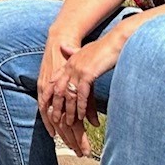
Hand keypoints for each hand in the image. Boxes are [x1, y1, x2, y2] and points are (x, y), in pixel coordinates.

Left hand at [38, 25, 124, 154]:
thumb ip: (73, 53)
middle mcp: (70, 66)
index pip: (54, 82)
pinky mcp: (88, 73)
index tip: (48, 110)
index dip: (50, 97)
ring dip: (68, 111)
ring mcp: (78, 70)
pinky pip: (81, 94)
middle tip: (55, 122)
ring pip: (68, 94)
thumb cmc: (103, 47)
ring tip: (69, 124)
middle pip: (58, 91)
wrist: (116, 41)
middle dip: (56, 108)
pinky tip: (82, 117)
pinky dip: (81, 107)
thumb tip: (64, 49)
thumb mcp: (85, 51)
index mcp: (68, 62)